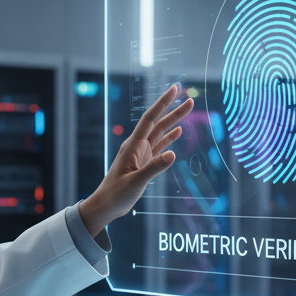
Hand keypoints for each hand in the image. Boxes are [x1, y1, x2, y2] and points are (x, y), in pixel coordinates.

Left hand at [78, 85, 192, 237]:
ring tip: (188, 109)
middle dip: (173, 110)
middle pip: (158, 123)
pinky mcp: (144, 163)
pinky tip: (178, 131)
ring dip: (174, 121)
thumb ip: (154, 168)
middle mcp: (137, 146)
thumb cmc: (116, 194)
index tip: (175, 89)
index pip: (150, 119)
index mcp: (133, 146)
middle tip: (189, 98)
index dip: (163, 103)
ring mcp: (141, 154)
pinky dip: (169, 138)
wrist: (106, 205)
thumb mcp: (135, 182)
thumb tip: (173, 154)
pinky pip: (159, 146)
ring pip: (161, 133)